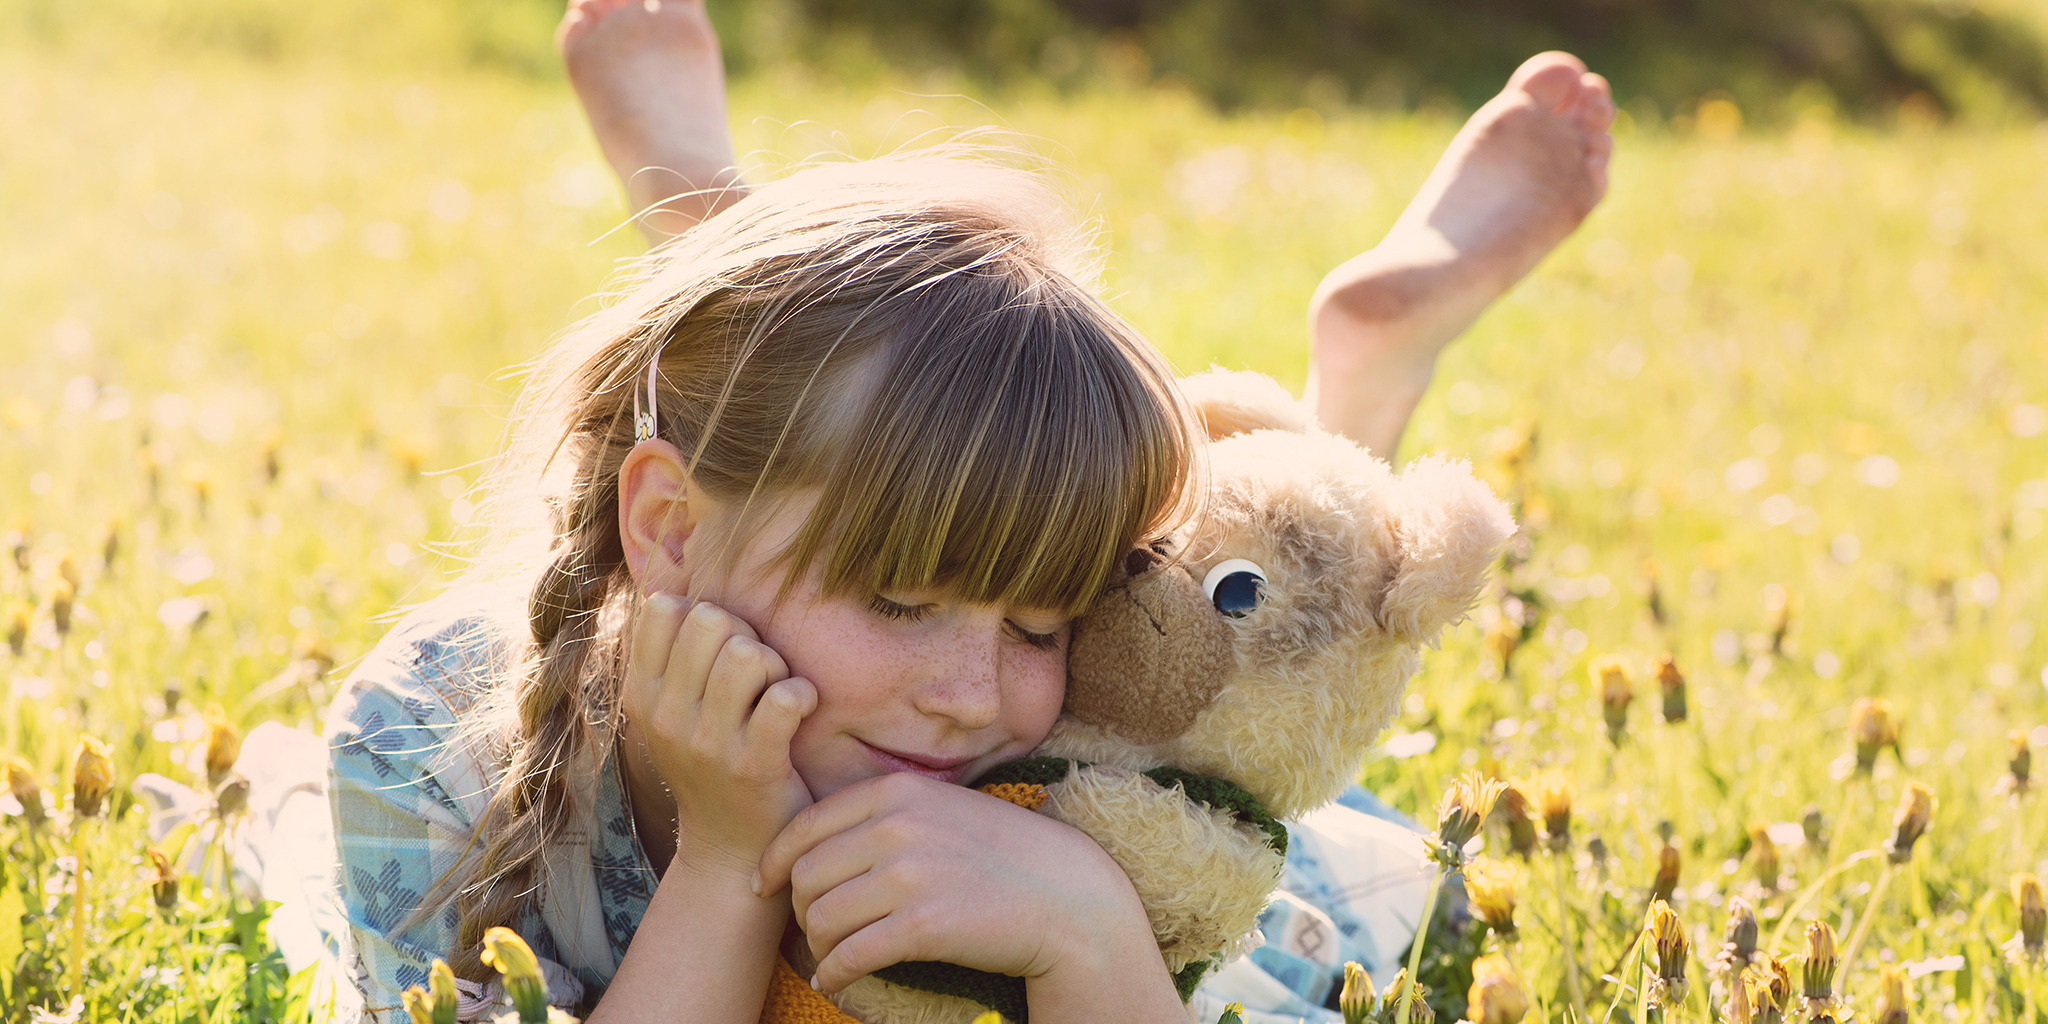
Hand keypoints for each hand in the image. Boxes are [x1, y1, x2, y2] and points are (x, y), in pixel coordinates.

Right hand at [622, 593, 818, 877]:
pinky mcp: (753, 766)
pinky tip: (799, 713)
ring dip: (774, 666)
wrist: (730, 849)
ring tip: (774, 693)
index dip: (703, 614)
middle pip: (712, 620)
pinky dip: (803, 696)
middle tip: (757, 676)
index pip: (664, 608)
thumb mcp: (672, 708)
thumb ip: (670, 649)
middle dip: (746, 636)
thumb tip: (667, 574)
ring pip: (748, 654)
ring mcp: (707, 743)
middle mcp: (664, 717)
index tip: (717, 652)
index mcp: (641, 693)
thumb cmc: (711, 761)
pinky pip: (786, 697)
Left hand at [754, 772, 1155, 994]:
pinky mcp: (923, 925)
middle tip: (813, 929)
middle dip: (799, 908)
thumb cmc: (1000, 855)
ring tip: (831, 956)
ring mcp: (909, 876)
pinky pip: (849, 955)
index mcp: (897, 791)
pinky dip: (833, 974)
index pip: (806, 825)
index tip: (764, 885)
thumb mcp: (941, 809)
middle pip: (805, 875)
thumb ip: (885, 815)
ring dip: (817, 946)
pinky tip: (836, 981)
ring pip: (820, 917)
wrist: (1066, 895)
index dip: (774, 860)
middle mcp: (897, 827)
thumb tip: (815, 847)